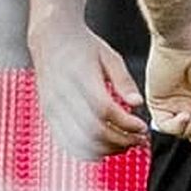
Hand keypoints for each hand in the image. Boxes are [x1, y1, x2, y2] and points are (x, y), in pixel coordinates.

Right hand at [27, 23, 147, 157]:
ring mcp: (53, 108)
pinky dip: (86, 151)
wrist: (51, 39)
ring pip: (79, 142)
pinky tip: (103, 147)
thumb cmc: (83, 46)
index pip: (105, 110)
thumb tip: (138, 103)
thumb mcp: (110, 56)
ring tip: (124, 146)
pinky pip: (66, 142)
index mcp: (81, 78)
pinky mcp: (48, 115)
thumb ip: (124, 81)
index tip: (142, 127)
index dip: (126, 123)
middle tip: (137, 140)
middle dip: (120, 141)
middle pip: (93, 131)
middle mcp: (63, 96)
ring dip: (105, 150)